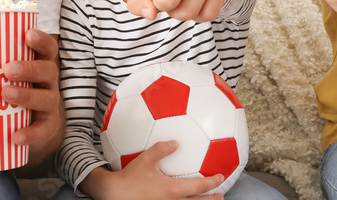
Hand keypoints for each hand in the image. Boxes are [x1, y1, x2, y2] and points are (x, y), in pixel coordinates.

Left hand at [2, 29, 63, 164]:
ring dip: (26, 95)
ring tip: (6, 94)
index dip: (41, 40)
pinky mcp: (47, 125)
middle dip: (29, 69)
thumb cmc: (10, 91)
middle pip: (48, 70)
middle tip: (7, 69)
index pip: (47, 48)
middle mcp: (47, 82)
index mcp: (39, 64)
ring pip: (46, 98)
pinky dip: (31, 133)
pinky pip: (43, 129)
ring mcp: (49, 103)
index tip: (28, 34)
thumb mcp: (1, 75)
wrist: (29, 124)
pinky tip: (16, 135)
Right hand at [81, 140, 225, 199]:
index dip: (213, 182)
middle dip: (211, 199)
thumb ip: (161, 149)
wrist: (115, 195)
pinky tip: (183, 199)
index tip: (221, 177)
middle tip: (220, 196)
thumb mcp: (145, 160)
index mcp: (173, 190)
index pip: (200, 187)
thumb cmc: (130, 178)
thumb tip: (175, 143)